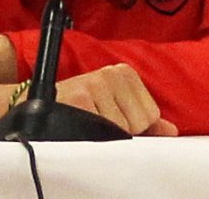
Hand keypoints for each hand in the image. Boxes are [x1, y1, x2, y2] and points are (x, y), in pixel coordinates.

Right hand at [54, 63, 177, 135]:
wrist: (37, 105)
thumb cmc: (79, 108)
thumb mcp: (114, 107)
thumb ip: (145, 119)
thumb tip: (171, 131)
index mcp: (125, 73)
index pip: (152, 114)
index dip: (136, 127)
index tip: (114, 120)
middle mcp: (112, 73)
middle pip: (140, 122)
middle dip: (123, 131)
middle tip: (99, 122)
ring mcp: (96, 83)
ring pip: (123, 129)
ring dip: (106, 134)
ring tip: (89, 122)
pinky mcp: (80, 97)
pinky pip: (102, 131)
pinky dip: (93, 135)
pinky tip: (80, 124)